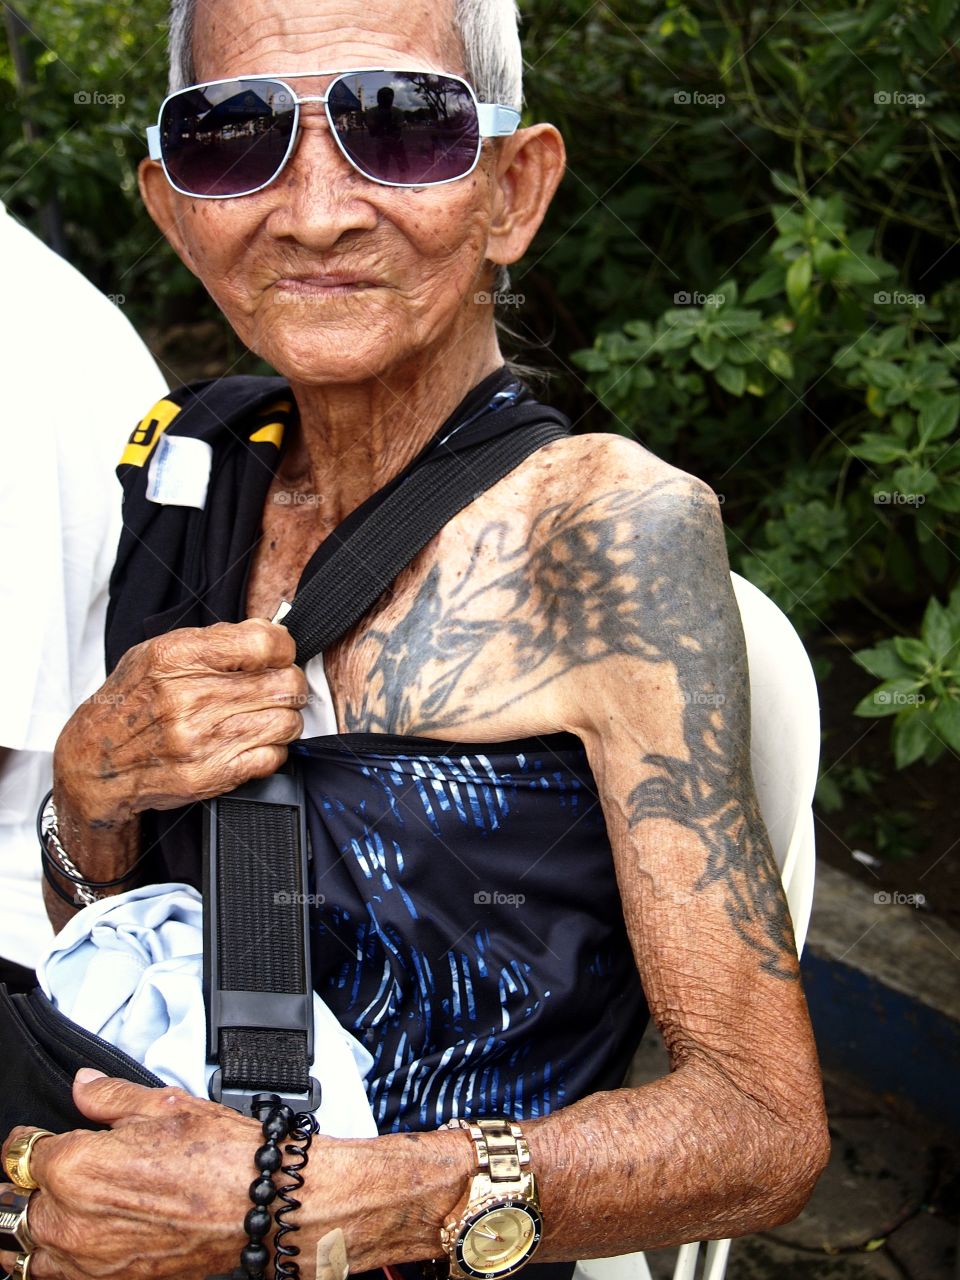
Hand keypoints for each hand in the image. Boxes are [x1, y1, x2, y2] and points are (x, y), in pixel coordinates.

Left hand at [0, 1071, 264, 1279]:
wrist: (259, 1204)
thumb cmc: (220, 1156)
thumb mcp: (164, 1104)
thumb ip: (109, 1095)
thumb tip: (82, 1085)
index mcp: (78, 1166)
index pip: (21, 1153)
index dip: (32, 1140)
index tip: (41, 1138)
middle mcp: (71, 1219)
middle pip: (18, 1203)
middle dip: (36, 1184)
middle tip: (62, 1171)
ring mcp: (86, 1259)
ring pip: (26, 1246)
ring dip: (39, 1225)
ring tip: (63, 1209)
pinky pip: (53, 1276)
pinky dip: (56, 1258)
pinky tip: (80, 1239)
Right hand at [54, 618, 307, 826]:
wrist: (96, 761)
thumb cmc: (132, 701)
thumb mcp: (157, 653)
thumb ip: (214, 640)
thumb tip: (269, 634)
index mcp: (177, 658)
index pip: (264, 644)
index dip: (282, 647)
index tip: (278, 653)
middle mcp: (189, 698)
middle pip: (284, 684)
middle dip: (288, 682)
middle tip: (277, 685)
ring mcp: (200, 740)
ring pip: (286, 722)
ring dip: (284, 717)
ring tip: (265, 714)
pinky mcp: (210, 775)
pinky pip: (273, 758)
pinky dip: (272, 749)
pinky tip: (254, 741)